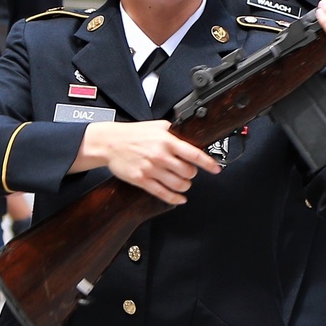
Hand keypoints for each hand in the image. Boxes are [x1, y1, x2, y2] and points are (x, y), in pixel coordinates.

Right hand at [74, 119, 220, 204]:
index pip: (194, 154)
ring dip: (185, 186)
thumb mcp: (157, 126)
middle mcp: (161, 156)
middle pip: (188, 172)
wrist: (109, 142)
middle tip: (190, 172)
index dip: (209, 164)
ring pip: (178, 185)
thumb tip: (190, 137)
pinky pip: (163, 193)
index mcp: (167, 141)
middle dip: (192, 174)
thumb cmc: (133, 134)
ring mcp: (151, 169)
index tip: (216, 169)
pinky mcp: (142, 180)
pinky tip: (179, 198)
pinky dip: (174, 198)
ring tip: (184, 183)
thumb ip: (174, 132)